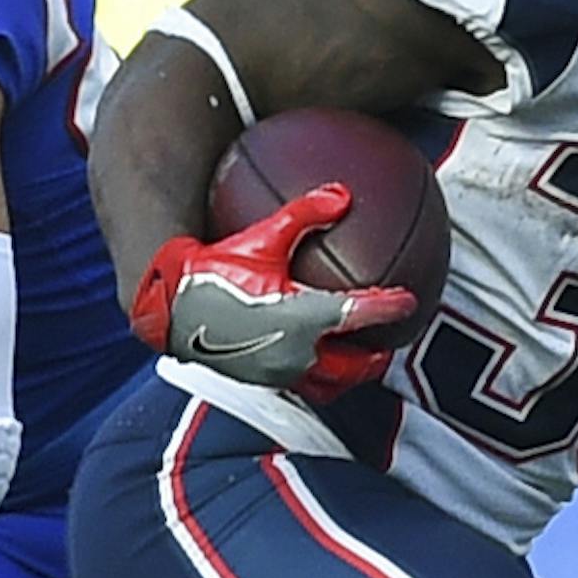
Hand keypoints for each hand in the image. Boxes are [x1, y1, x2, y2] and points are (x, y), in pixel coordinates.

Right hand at [130, 186, 415, 402]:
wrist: (166, 308)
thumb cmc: (209, 271)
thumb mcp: (259, 237)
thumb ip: (303, 214)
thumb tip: (342, 193)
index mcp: (303, 319)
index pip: (359, 314)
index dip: (389, 306)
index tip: (410, 300)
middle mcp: (296, 354)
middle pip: (352, 367)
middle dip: (374, 358)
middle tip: (387, 344)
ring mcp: (277, 374)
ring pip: (327, 385)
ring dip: (347, 377)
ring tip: (355, 363)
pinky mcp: (258, 381)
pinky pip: (298, 384)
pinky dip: (315, 377)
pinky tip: (307, 360)